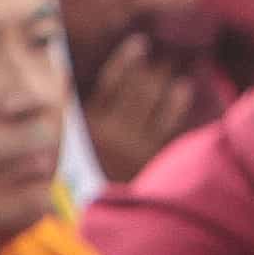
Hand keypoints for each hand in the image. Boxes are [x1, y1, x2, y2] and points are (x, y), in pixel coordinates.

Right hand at [82, 30, 204, 186]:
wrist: (97, 211)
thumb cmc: (81, 171)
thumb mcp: (70, 142)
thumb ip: (75, 113)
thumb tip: (72, 73)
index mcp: (85, 126)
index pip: (108, 84)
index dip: (125, 61)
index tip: (140, 43)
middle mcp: (108, 132)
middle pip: (136, 88)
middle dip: (152, 67)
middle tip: (166, 51)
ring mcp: (131, 144)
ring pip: (151, 101)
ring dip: (164, 78)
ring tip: (172, 65)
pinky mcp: (150, 156)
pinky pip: (167, 122)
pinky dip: (176, 103)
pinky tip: (182, 87)